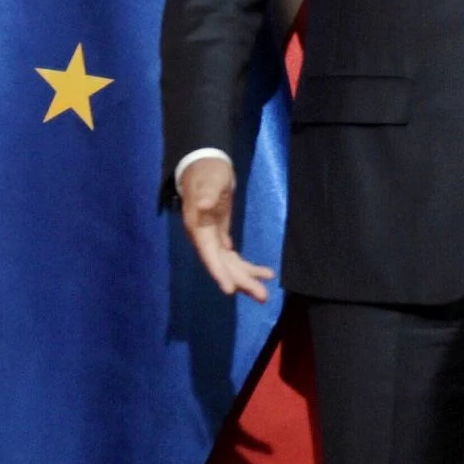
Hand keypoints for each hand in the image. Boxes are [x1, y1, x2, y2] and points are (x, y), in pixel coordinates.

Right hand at [178, 156, 275, 301]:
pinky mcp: (220, 236)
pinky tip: (264, 273)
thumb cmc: (208, 172)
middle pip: (222, 266)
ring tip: (266, 292)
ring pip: (229, 265)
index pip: (209, 255)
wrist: (206, 167)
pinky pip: (233, 257)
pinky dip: (247, 266)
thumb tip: (204, 205)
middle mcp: (203, 239)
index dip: (219, 273)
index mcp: (198, 228)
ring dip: (246, 278)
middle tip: (262, 297)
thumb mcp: (210, 179)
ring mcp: (212, 239)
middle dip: (240, 281)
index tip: (229, 290)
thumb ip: (208, 193)